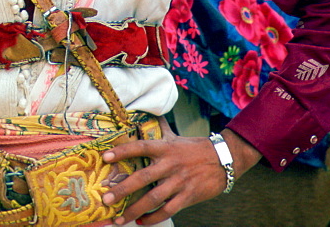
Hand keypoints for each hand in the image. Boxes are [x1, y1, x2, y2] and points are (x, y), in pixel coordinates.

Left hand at [99, 120, 261, 225]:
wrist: (225, 158)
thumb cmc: (194, 148)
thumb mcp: (175, 137)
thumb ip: (159, 129)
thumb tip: (143, 114)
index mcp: (165, 148)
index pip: (140, 147)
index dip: (122, 151)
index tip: (104, 157)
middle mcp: (170, 164)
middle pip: (142, 178)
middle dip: (122, 190)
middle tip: (106, 199)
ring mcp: (180, 182)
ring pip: (154, 198)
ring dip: (135, 210)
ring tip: (119, 217)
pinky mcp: (189, 196)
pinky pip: (169, 210)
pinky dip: (154, 217)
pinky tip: (142, 222)